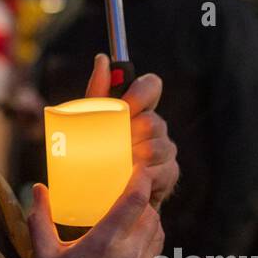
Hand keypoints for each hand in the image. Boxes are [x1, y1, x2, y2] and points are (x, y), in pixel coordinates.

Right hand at [28, 166, 163, 257]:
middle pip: (151, 214)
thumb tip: (38, 190)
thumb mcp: (44, 256)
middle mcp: (130, 254)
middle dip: (144, 202)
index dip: (140, 179)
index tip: (139, 168)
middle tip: (132, 196)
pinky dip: (148, 246)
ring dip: (149, 223)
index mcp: (106, 241)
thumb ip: (41, 219)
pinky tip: (132, 250)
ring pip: (158, 235)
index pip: (134, 200)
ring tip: (134, 220)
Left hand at [85, 53, 178, 210]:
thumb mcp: (88, 124)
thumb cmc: (94, 155)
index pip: (151, 85)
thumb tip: (102, 59)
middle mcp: (156, 127)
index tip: (125, 105)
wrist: (99, 198)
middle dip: (129, 133)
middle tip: (111, 144)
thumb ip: (96, 93)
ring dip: (133, 156)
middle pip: (152, 119)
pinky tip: (127, 179)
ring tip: (115, 165)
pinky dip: (140, 176)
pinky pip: (160, 170)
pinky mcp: (169, 174)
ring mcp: (166, 150)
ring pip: (156, 146)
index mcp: (138, 109)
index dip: (140, 92)